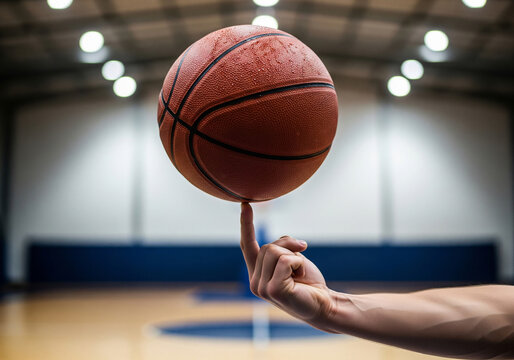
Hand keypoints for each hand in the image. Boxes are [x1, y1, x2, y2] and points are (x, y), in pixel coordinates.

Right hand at [240, 203, 334, 329]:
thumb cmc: (308, 283)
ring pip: (275, 251)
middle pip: (267, 246)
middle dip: (288, 247)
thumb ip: (281, 248)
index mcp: (257, 274)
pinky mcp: (273, 290)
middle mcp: (254, 282)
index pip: (247, 245)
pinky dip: (298, 264)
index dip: (246, 224)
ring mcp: (261, 288)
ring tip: (299, 274)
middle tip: (300, 264)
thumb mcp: (293, 258)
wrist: (324, 305)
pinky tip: (301, 278)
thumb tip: (286, 243)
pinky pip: (285, 260)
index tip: (245, 204)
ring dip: (294, 257)